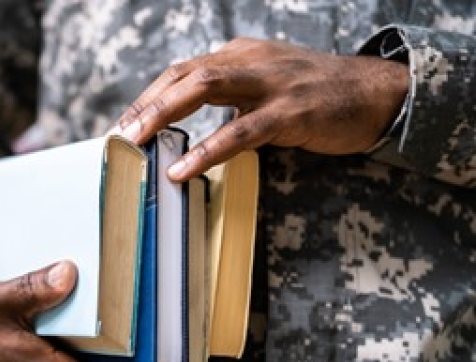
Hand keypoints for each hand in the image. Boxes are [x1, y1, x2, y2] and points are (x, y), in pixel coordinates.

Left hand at [111, 37, 409, 181]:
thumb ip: (231, 97)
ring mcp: (271, 83)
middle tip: (120, 134)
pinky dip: (206, 151)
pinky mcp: (292, 112)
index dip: (149, 96)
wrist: (380, 93)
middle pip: (183, 75)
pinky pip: (241, 132)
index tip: (124, 123)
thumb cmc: (319, 94)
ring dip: (163, 115)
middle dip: (146, 104)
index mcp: (241, 54)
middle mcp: (250, 61)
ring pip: (203, 89)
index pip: (182, 71)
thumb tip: (187, 125)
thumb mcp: (267, 85)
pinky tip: (183, 169)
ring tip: (137, 142)